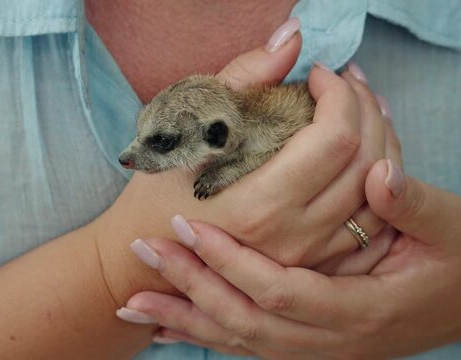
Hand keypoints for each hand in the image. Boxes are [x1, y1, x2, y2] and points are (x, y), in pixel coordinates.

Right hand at [96, 25, 394, 308]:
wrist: (149, 252)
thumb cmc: (157, 190)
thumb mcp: (186, 127)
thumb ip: (243, 78)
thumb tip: (292, 38)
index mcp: (259, 204)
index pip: (335, 140)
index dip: (340, 94)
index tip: (320, 74)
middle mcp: (291, 238)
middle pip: (367, 164)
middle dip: (366, 109)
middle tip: (346, 84)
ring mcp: (306, 258)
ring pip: (377, 196)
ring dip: (382, 142)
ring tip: (363, 110)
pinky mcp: (312, 265)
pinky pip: (370, 223)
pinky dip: (378, 182)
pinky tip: (367, 153)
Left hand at [120, 160, 460, 358]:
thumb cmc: (456, 265)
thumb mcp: (450, 230)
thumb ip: (412, 203)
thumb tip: (377, 172)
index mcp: (361, 312)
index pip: (280, 290)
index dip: (232, 261)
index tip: (189, 226)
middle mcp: (331, 342)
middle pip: (245, 321)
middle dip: (191, 287)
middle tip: (146, 252)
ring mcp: (315, 351)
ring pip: (239, 342)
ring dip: (185, 320)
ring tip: (133, 305)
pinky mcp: (305, 347)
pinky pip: (245, 348)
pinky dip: (204, 338)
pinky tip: (166, 330)